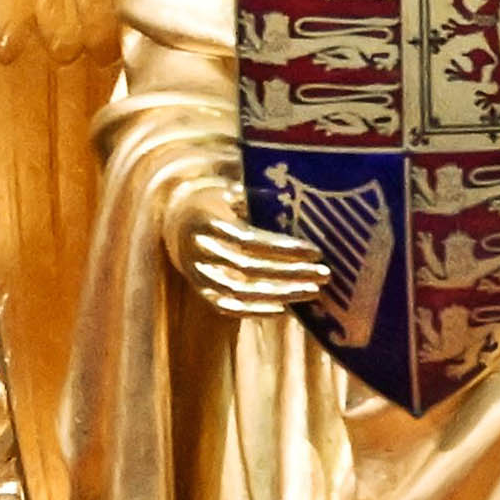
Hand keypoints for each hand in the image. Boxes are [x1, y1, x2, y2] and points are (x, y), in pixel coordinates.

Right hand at [184, 209, 323, 317]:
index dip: (283, 249)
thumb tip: (297, 203)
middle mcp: (200, 249)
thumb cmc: (216, 198)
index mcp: (208, 220)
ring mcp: (198, 273)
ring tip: (312, 292)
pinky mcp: (201, 290)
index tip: (315, 252)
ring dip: (280, 294)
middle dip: (290, 273)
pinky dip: (255, 311)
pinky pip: (228, 307)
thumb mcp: (231, 189)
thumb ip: (257, 197)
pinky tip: (284, 309)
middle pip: (249, 268)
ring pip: (240, 291)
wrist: (175, 217)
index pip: (250, 240)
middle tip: (325, 274)